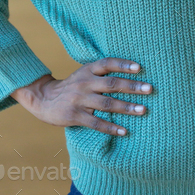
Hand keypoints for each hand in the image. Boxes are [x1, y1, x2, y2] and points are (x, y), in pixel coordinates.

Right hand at [10, 58, 152, 135]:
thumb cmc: (72, 86)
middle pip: (112, 84)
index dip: (123, 64)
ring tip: (143, 110)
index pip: (107, 64)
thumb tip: (129, 73)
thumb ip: (101, 73)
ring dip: (127, 107)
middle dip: (133, 86)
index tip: (139, 68)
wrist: (44, 99)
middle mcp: (85, 83)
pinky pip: (97, 123)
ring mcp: (79, 100)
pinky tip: (124, 131)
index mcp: (87, 70)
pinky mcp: (75, 116)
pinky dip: (111, 127)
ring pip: (107, 104)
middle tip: (150, 89)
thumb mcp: (83, 73)